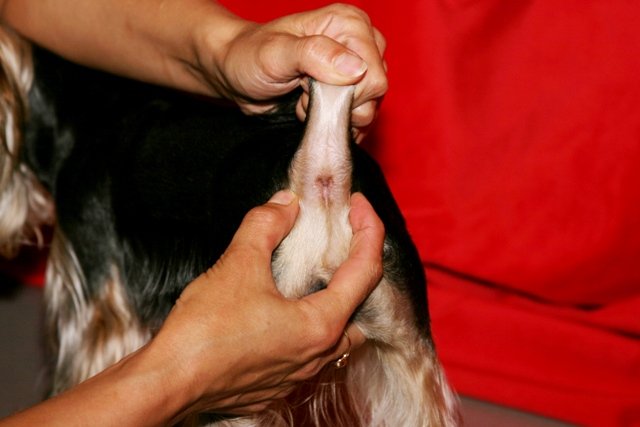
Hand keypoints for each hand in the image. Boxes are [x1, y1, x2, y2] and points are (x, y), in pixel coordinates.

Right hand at [147, 190, 383, 420]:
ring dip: (336, 300)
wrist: (168, 382)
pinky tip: (286, 308)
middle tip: (343, 240)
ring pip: (337, 333)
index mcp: (320, 324)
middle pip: (361, 306)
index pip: (366, 269)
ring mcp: (298, 373)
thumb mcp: (238, 264)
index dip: (369, 230)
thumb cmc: (204, 333)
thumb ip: (266, 225)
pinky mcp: (276, 383)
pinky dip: (309, 323)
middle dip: (360, 268)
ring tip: (318, 272)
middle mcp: (317, 354)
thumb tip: (285, 204)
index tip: (357, 205)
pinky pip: (309, 351)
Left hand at [200, 4, 386, 141]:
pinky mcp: (348, 89)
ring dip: (333, 114)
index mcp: (349, 24)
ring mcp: (355, 67)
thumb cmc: (249, 57)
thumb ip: (314, 54)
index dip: (344, 92)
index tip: (308, 88)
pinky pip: (360, 116)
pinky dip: (334, 121)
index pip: (373, 74)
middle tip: (303, 93)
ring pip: (368, 108)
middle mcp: (358, 42)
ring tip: (303, 100)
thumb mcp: (276, 53)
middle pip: (375, 92)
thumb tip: (357, 69)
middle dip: (338, 104)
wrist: (234, 73)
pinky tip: (311, 110)